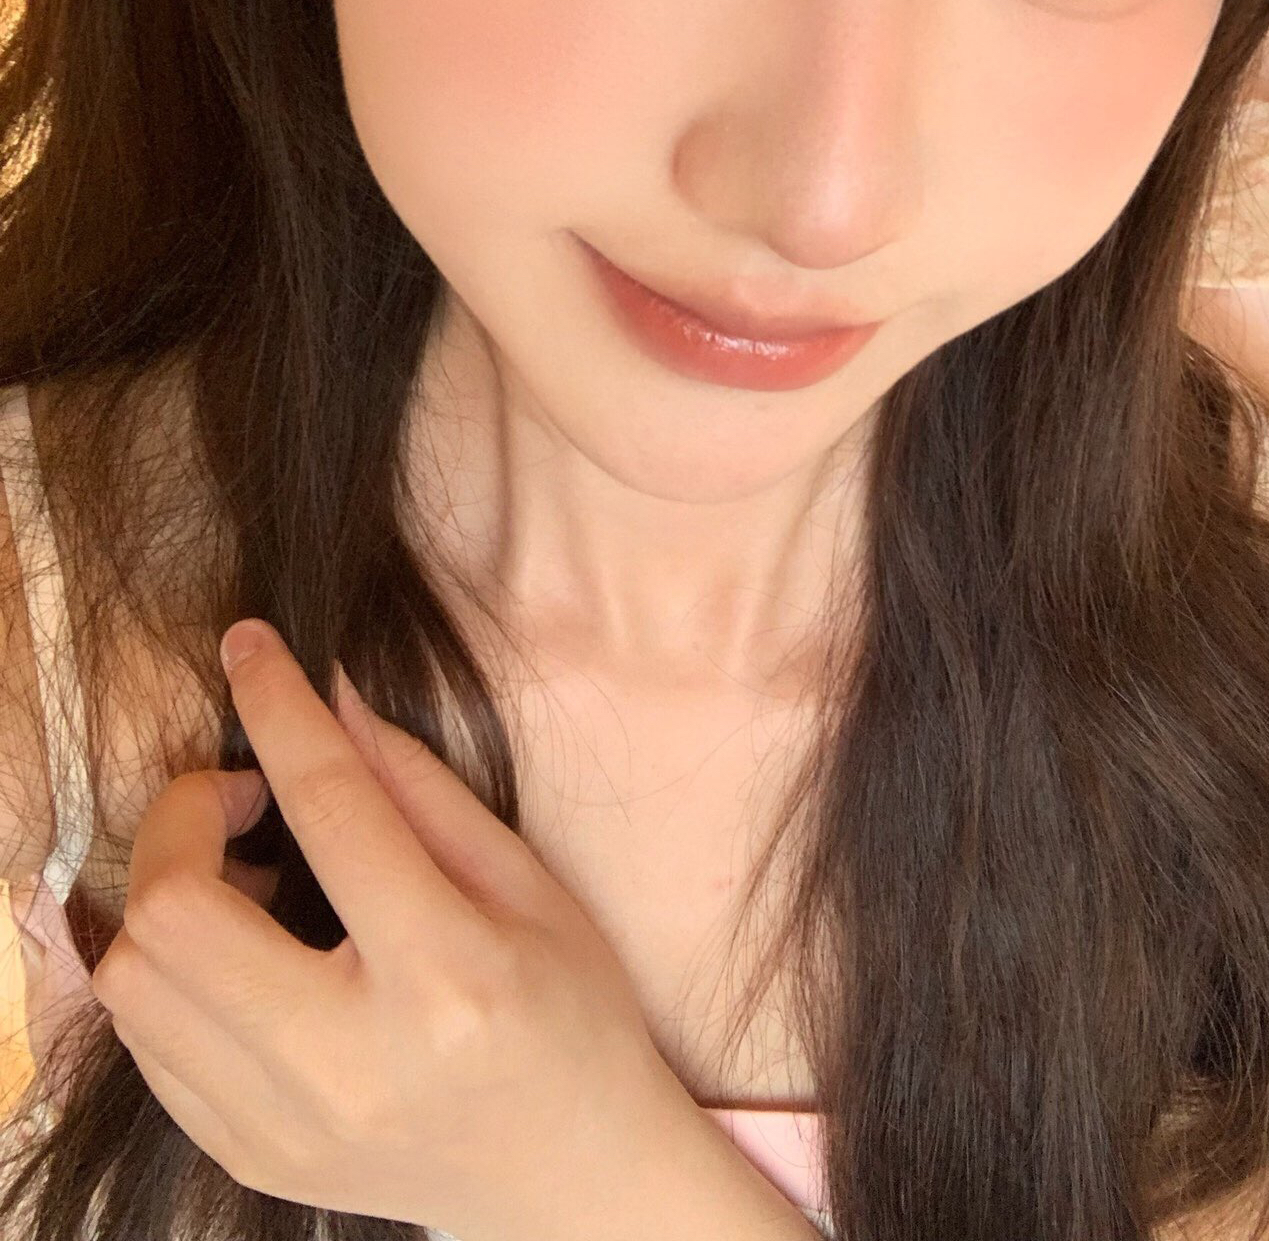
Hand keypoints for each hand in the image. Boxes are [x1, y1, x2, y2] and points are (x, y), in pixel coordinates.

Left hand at [89, 619, 707, 1240]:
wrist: (571, 1179)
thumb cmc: (574, 1016)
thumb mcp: (529, 886)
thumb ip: (421, 790)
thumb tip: (333, 700)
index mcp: (445, 974)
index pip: (330, 810)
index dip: (278, 709)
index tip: (248, 645)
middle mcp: (349, 1060)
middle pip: (180, 912)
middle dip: (184, 816)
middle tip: (243, 792)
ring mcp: (287, 1124)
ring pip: (138, 981)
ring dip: (167, 893)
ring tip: (243, 875)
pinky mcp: (250, 1158)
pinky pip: (148, 1044)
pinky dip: (171, 969)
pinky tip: (238, 947)